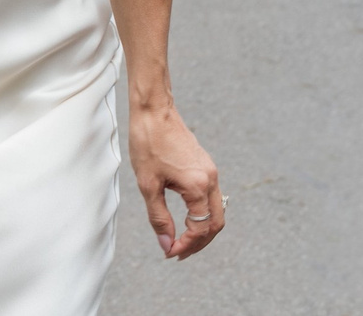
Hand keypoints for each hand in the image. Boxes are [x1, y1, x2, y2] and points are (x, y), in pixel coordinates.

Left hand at [129, 99, 222, 260]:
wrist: (154, 110)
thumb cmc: (148, 143)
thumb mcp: (148, 185)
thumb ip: (159, 217)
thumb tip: (166, 244)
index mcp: (199, 186)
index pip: (201, 228)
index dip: (186, 244)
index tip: (169, 252)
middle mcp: (211, 179)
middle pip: (215, 224)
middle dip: (198, 242)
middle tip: (177, 252)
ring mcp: (211, 172)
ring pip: (215, 212)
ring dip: (201, 229)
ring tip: (181, 241)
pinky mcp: (205, 166)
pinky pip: (210, 198)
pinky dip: (201, 214)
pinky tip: (186, 219)